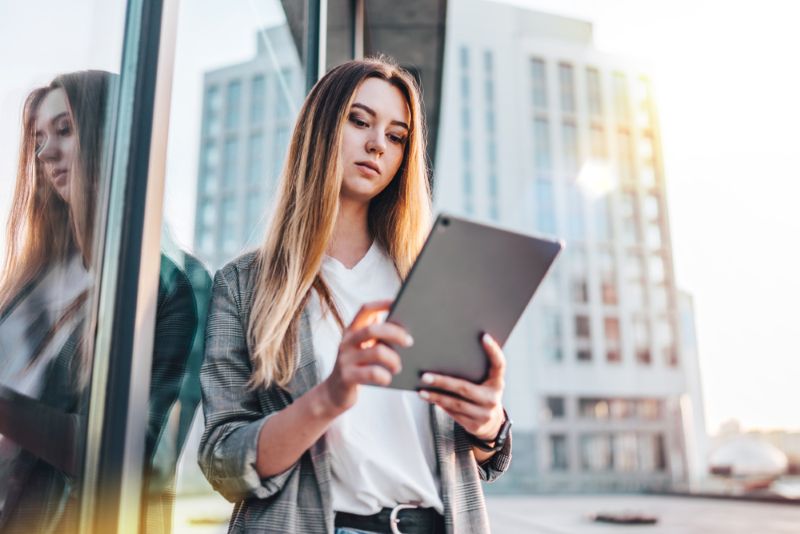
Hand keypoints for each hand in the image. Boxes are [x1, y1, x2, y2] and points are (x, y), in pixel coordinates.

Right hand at [321, 299, 412, 413]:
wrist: (334, 393)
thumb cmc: (355, 368)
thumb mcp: (361, 348)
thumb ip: (375, 336)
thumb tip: (402, 325)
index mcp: (351, 331)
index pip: (365, 310)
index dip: (382, 304)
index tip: (398, 302)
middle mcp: (346, 342)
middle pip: (372, 329)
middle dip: (395, 333)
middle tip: (409, 341)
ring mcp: (345, 359)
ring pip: (376, 352)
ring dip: (394, 360)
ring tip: (398, 367)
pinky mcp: (347, 377)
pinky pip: (372, 373)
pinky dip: (385, 376)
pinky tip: (387, 379)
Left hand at [418, 333, 505, 441]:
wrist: (492, 424)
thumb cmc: (483, 394)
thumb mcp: (486, 383)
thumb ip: (476, 371)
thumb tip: (446, 356)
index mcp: (498, 382)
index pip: (499, 364)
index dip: (493, 350)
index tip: (484, 337)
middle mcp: (493, 398)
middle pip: (465, 388)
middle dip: (443, 382)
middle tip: (425, 376)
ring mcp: (484, 414)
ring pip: (456, 404)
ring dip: (436, 397)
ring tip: (422, 390)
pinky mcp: (474, 426)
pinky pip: (453, 414)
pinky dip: (440, 405)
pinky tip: (429, 398)